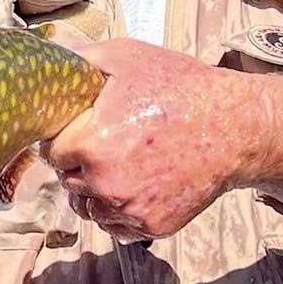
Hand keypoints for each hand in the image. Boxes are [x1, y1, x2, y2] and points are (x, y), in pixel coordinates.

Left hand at [41, 39, 263, 241]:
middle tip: (105, 145)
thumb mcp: (125, 56)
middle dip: (79, 165)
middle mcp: (105, 182)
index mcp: (90, 142)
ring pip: (90, 208)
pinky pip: (118, 226)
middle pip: (68, 181)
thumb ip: (79, 60)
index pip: (52, 152)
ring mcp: (129, 208)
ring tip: (120, 166)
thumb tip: (47, 60)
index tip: (81, 130)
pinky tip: (137, 185)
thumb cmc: (179, 86)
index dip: (64, 139)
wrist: (235, 125)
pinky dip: (120, 211)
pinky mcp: (152, 225)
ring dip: (96, 192)